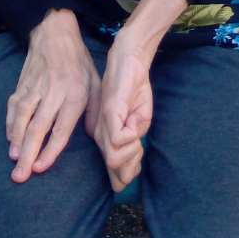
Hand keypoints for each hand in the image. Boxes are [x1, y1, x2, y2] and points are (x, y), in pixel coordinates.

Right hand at [6, 10, 99, 182]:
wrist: (55, 33)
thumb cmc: (79, 63)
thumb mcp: (96, 83)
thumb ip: (95, 111)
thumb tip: (94, 137)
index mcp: (74, 93)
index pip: (61, 127)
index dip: (50, 150)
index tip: (40, 168)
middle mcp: (53, 92)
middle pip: (38, 127)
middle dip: (28, 154)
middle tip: (20, 176)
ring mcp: (35, 87)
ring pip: (22, 118)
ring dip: (16, 141)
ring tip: (14, 160)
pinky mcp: (22, 84)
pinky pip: (13, 107)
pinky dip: (10, 125)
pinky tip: (10, 140)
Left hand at [94, 38, 154, 192]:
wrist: (131, 62)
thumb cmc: (135, 91)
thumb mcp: (138, 124)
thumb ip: (133, 146)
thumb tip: (129, 172)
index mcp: (106, 139)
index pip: (114, 174)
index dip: (130, 173)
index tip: (139, 157)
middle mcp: (100, 135)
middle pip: (115, 171)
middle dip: (133, 164)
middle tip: (139, 145)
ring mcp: (103, 125)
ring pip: (114, 158)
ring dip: (133, 151)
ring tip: (136, 134)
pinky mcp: (109, 114)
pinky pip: (118, 140)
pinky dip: (132, 138)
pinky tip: (134, 125)